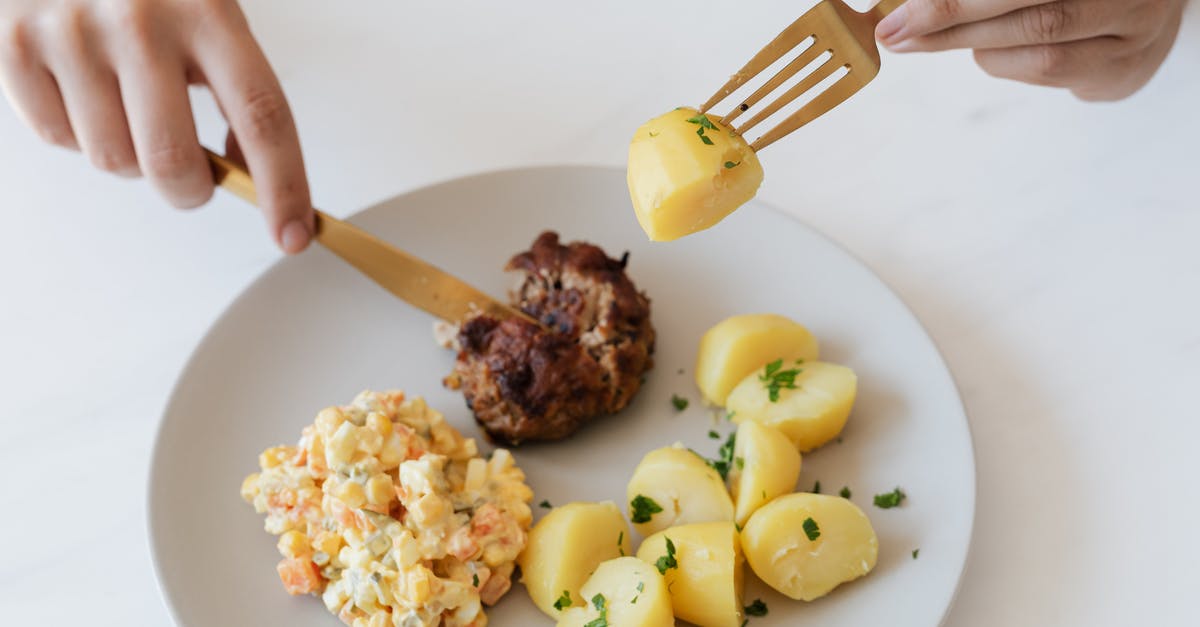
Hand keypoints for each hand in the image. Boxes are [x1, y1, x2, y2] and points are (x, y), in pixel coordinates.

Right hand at [0, 0, 312, 252]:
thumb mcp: (206, 12)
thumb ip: (233, 86)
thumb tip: (245, 170)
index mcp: (208, 10)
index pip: (263, 117)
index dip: (283, 187)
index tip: (293, 235)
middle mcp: (140, 20)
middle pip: (174, 162)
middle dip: (189, 191)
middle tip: (191, 178)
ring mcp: (72, 32)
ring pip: (113, 160)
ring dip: (128, 156)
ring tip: (124, 102)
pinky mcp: (14, 45)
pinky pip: (57, 138)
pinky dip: (75, 130)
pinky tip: (81, 85)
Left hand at [875, 0, 1185, 100]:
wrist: (1144, 19)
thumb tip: (915, 5)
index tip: (903, 8)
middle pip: (1032, 5)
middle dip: (952, 15)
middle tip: (897, 29)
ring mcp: (1132, 28)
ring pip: (1040, 42)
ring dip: (974, 43)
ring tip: (933, 40)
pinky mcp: (1121, 70)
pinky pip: (1048, 70)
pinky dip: (1004, 61)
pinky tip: (987, 51)